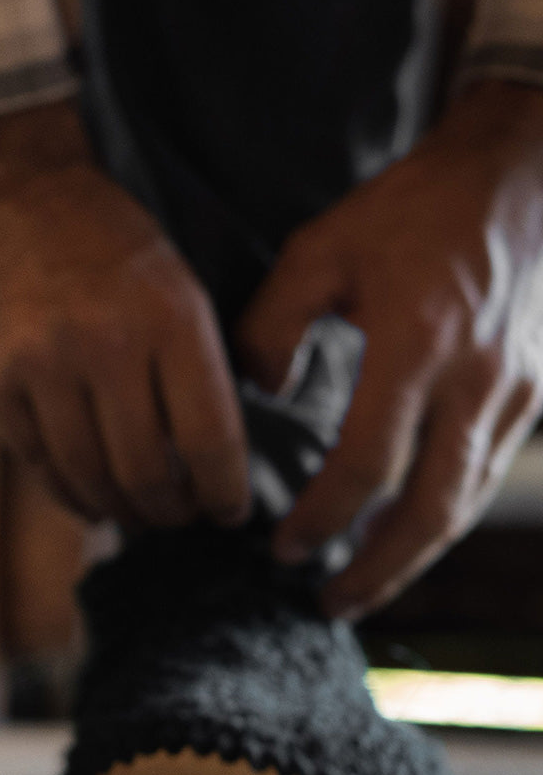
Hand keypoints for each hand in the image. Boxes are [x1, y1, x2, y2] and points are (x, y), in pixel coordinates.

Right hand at [0, 102, 250, 527]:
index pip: (209, 438)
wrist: (6, 190)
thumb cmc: (104, 242)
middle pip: (147, 473)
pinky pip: (39, 464)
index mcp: (169, 316)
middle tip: (182, 517)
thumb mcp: (174, 284)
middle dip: (172, 511)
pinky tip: (90, 500)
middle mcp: (104, 344)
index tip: (229, 511)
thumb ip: (193, 368)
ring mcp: (40, 366)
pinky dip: (70, 494)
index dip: (224, 493)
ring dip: (121, 512)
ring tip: (138, 514)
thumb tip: (209, 461)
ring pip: (90, 479)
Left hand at [239, 81, 542, 618]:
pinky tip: (404, 534)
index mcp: (418, 345)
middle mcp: (478, 381)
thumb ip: (272, 326)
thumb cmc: (413, 207)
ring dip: (413, 557)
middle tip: (328, 605)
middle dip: (377, 570)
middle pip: (431, 511)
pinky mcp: (537, 394)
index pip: (367, 465)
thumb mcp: (320, 250)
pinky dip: (442, 518)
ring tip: (362, 586)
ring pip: (466, 504)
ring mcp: (518, 392)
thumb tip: (259, 396)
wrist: (522, 169)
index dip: (323, 519)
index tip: (283, 550)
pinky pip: (485, 476)